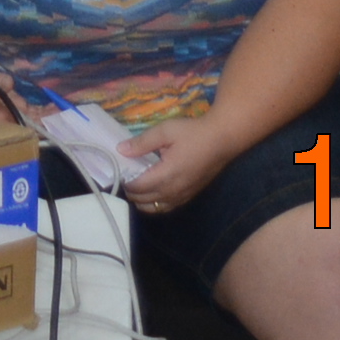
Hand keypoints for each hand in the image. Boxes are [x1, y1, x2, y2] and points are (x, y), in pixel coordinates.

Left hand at [116, 116, 233, 214]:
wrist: (222, 140)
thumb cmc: (193, 133)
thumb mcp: (165, 131)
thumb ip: (142, 142)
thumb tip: (121, 150)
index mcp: (165, 175)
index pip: (137, 187)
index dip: (124, 181)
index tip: (117, 171)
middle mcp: (173, 191)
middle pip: (143, 200)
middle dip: (130, 191)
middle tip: (124, 176)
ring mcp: (182, 196)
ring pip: (154, 208)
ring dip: (141, 200)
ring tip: (136, 185)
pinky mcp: (189, 196)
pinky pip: (167, 207)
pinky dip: (155, 204)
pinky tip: (152, 192)